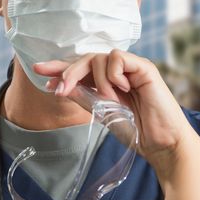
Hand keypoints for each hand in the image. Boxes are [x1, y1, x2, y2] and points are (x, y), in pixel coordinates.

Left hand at [32, 50, 199, 169]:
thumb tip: (56, 86)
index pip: (81, 68)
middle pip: (88, 59)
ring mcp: (132, 68)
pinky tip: (121, 89)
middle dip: (69, 71)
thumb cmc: (136, 129)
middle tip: (61, 89)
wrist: (160, 143)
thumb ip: (83, 97)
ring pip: (101, 57)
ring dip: (96, 78)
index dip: (60, 67)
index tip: (39, 70)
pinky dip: (113, 73)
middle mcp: (119, 72)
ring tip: (107, 98)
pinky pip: (119, 58)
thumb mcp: (102, 113)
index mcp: (108, 82)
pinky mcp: (144, 68)